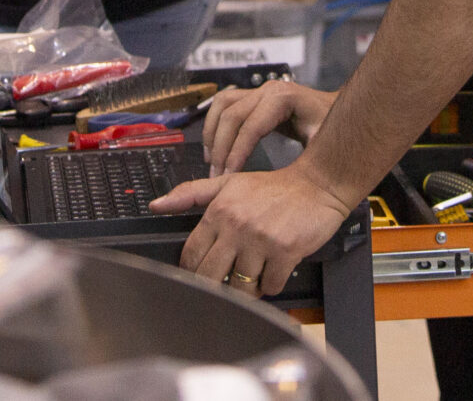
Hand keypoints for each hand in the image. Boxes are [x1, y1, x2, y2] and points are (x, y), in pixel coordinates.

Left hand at [155, 159, 354, 295]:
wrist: (317, 185)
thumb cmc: (272, 188)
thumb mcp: (229, 183)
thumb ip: (190, 193)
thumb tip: (155, 204)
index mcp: (219, 211)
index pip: (191, 255)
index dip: (193, 272)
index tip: (202, 275)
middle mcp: (236, 226)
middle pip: (211, 277)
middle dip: (217, 286)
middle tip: (226, 282)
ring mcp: (261, 240)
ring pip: (241, 287)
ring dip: (247, 288)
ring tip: (253, 274)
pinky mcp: (285, 252)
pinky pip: (271, 286)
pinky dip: (272, 284)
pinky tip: (275, 269)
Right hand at [199, 82, 336, 175]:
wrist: (333, 111)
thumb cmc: (330, 125)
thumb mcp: (323, 139)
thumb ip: (308, 154)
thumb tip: (292, 175)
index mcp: (283, 98)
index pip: (250, 126)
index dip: (236, 153)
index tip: (228, 177)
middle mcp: (268, 90)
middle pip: (231, 116)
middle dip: (220, 147)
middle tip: (216, 175)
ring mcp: (259, 90)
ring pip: (222, 105)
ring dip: (212, 133)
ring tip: (211, 161)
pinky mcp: (253, 96)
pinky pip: (225, 104)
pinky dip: (214, 124)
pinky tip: (214, 146)